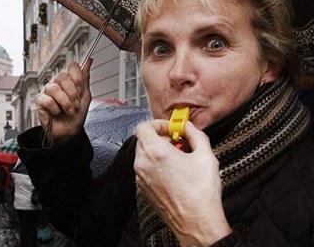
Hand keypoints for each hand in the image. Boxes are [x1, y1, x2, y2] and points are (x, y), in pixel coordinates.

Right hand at [34, 59, 92, 140]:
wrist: (70, 132)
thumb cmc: (76, 115)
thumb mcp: (85, 97)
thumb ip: (85, 78)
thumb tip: (89, 60)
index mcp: (69, 80)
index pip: (72, 67)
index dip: (77, 77)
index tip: (81, 89)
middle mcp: (57, 83)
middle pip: (62, 77)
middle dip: (73, 93)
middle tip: (76, 104)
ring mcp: (47, 91)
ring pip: (54, 89)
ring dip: (66, 103)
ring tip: (69, 111)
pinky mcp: (39, 101)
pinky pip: (47, 100)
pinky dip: (55, 109)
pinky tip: (56, 113)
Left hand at [134, 120, 230, 245]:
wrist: (196, 223)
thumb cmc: (201, 193)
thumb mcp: (205, 155)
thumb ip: (195, 134)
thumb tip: (189, 126)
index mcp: (155, 152)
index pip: (143, 126)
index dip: (158, 124)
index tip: (171, 129)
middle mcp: (142, 164)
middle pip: (143, 140)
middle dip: (160, 138)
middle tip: (177, 143)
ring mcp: (140, 178)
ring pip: (143, 155)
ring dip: (157, 152)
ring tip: (177, 159)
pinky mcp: (142, 189)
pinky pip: (144, 170)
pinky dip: (155, 166)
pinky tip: (173, 173)